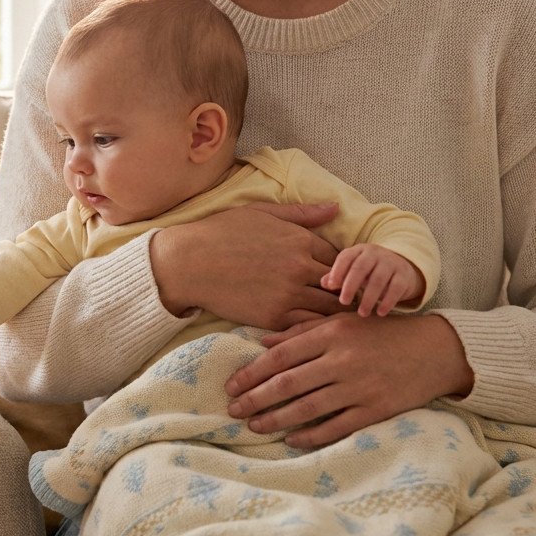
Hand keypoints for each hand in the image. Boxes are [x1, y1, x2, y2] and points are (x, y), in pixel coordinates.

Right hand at [149, 202, 347, 330]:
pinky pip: (308, 326)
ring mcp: (288, 294)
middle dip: (346, 291)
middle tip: (347, 299)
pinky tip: (312, 326)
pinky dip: (314, 327)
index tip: (341, 274)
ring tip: (336, 316)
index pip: (341, 257)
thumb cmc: (221, 232)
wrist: (188, 263)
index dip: (343, 266)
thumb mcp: (262, 212)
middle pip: (342, 285)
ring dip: (334, 312)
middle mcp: (300, 267)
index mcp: (300, 240)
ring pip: (329, 308)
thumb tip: (336, 208)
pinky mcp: (274, 317)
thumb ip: (302, 214)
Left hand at [224, 313, 473, 447]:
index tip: (231, 385)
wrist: (436, 350)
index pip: (280, 356)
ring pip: (307, 408)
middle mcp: (342, 361)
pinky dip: (310, 436)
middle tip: (232, 410)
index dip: (252, 373)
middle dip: (255, 399)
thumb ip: (302, 331)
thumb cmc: (382, 332)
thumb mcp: (343, 322)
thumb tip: (262, 342)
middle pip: (288, 383)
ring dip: (276, 419)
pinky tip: (291, 440)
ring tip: (254, 426)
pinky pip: (335, 427)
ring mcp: (359, 388)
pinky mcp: (375, 410)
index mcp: (331, 334)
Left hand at [321, 243, 423, 316]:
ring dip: (369, 298)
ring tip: (362, 313)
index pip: (346, 257)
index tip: (331, 286)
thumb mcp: (353, 270)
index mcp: (359, 250)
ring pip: (378, 279)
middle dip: (351, 285)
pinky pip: (396, 288)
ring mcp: (391, 263)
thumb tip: (323, 283)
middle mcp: (375, 253)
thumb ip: (337, 276)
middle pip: (360, 268)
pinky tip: (380, 313)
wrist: (402, 267)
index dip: (337, 271)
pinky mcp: (404, 275)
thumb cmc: (369, 271)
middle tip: (344, 302)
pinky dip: (388, 301)